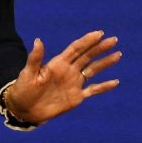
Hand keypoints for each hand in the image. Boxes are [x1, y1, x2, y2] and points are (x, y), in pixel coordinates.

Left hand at [4, 31, 120, 124]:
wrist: (24, 109)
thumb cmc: (23, 90)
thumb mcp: (28, 73)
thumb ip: (35, 58)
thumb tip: (38, 40)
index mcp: (57, 64)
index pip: (75, 49)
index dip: (87, 41)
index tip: (99, 33)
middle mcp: (68, 71)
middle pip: (87, 57)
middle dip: (100, 48)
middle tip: (113, 39)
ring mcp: (73, 83)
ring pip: (93, 70)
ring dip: (105, 63)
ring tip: (118, 54)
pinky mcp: (76, 97)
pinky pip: (93, 90)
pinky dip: (104, 87)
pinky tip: (115, 82)